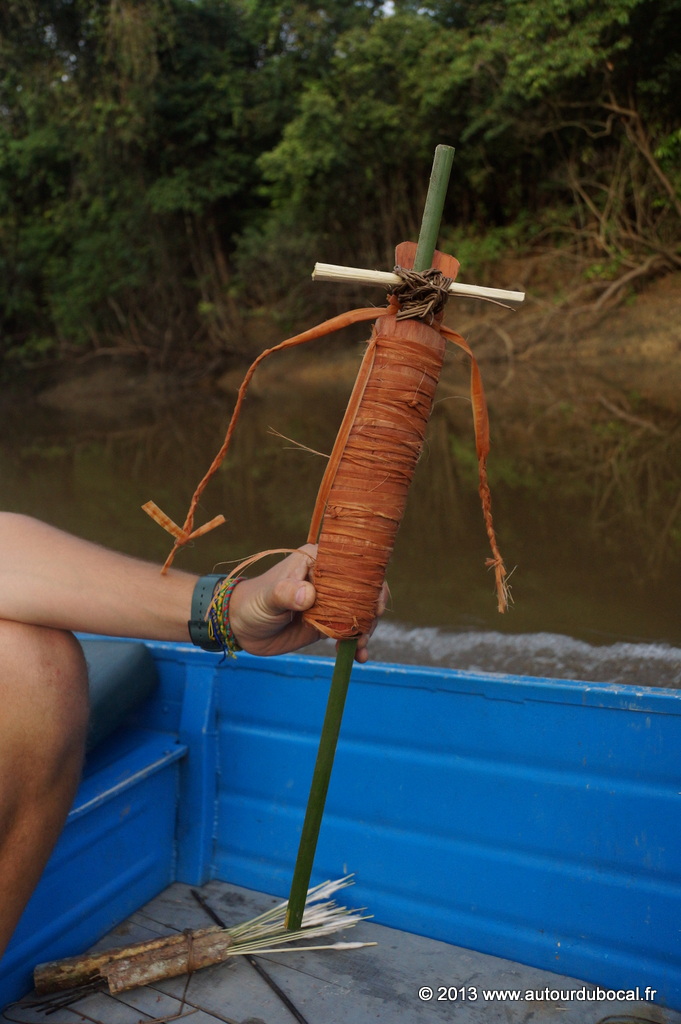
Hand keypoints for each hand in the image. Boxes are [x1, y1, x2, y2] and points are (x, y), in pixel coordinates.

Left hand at [228, 546, 386, 661]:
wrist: (242, 627)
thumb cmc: (253, 602)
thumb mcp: (269, 596)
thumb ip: (287, 593)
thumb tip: (309, 595)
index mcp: (318, 560)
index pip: (354, 565)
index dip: (370, 584)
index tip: (372, 606)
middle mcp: (330, 578)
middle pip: (364, 590)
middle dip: (370, 612)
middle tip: (364, 632)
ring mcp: (331, 601)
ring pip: (360, 612)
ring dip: (365, 630)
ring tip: (359, 647)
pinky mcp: (328, 622)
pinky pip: (350, 631)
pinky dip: (357, 643)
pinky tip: (359, 656)